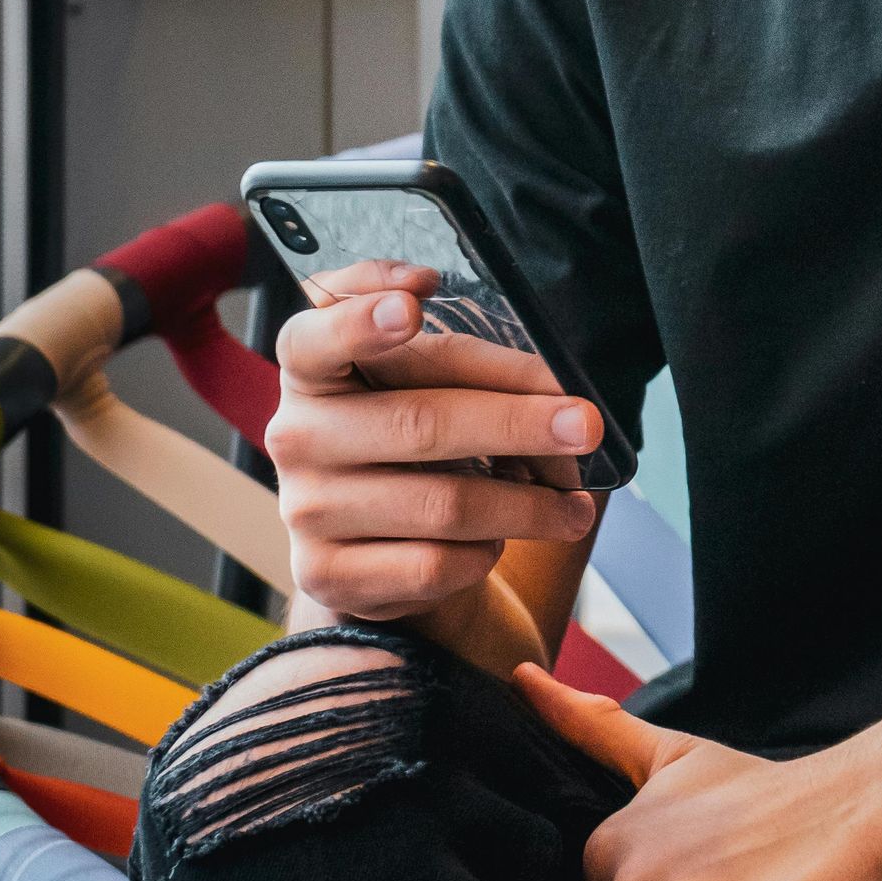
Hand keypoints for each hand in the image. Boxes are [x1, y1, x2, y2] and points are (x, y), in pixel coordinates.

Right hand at [266, 262, 601, 624]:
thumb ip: (459, 353)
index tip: (413, 305)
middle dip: (517, 422)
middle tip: (584, 425)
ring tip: (576, 504)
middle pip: (421, 423)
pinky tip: (501, 540)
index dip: (361, 319)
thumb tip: (500, 343)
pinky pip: (433, 565)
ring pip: (442, 504)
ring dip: (528, 504)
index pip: (316, 336)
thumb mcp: (420, 377)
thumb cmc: (407, 431)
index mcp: (311, 369)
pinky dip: (485, 552)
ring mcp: (307, 511)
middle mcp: (297, 436)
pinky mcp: (328, 575)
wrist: (366, 540)